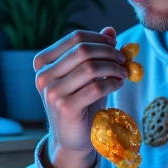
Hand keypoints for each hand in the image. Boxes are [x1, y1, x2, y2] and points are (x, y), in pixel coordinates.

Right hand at [33, 26, 129, 167]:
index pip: (74, 38)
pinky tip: (118, 84)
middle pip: (82, 50)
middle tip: (123, 59)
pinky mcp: (65, 107)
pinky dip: (112, 83)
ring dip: (113, 67)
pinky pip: (95, 87)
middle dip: (108, 52)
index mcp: (43, 62)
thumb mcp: (86, 75)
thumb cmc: (80, 103)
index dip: (98, 38)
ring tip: (123, 73)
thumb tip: (110, 30)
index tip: (115, 45)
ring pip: (90, 68)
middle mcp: (43, 75)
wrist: (72, 138)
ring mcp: (52, 92)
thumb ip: (95, 52)